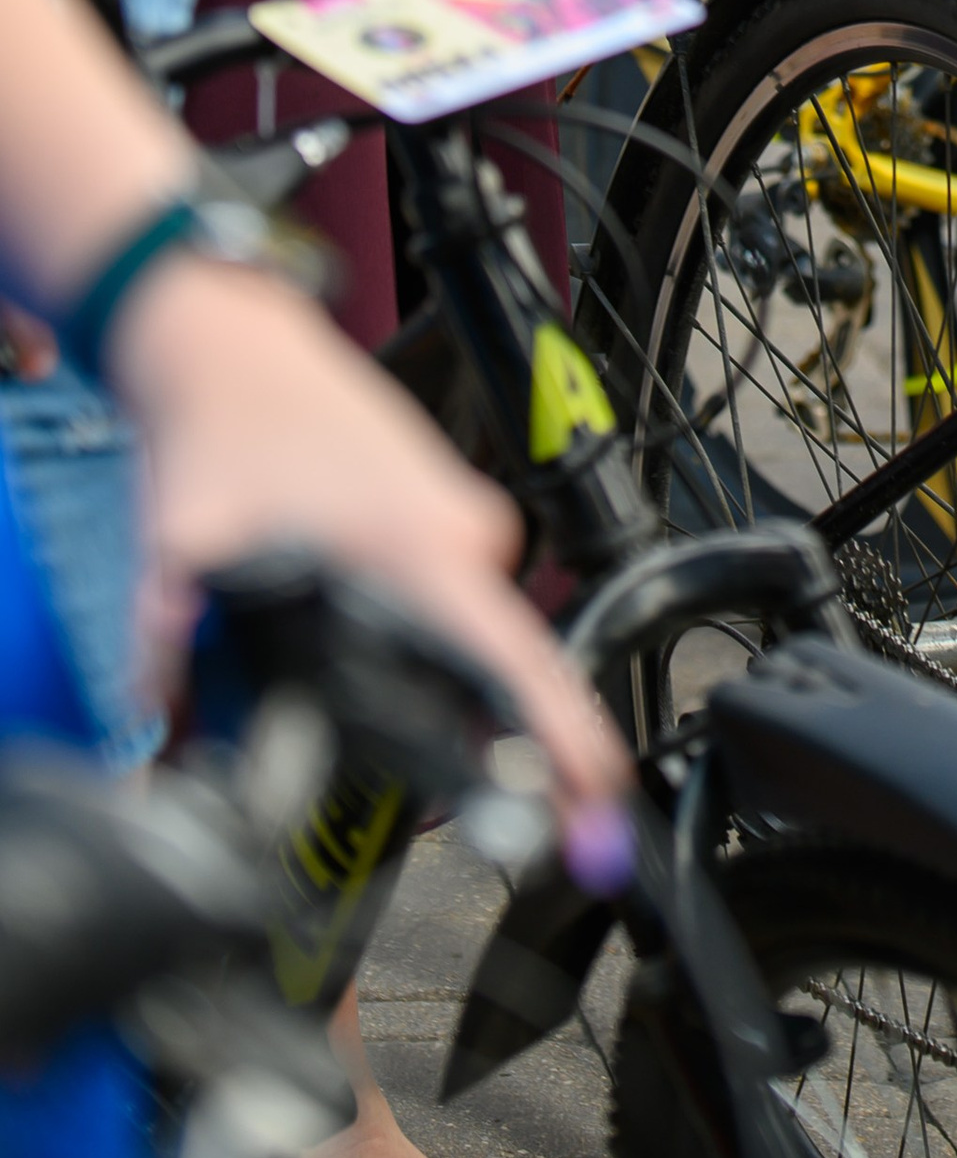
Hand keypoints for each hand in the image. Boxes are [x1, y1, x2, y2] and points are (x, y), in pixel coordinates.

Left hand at [112, 252, 627, 825]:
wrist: (229, 340)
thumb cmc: (224, 422)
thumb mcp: (179, 545)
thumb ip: (165, 651)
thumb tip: (155, 737)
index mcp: (417, 543)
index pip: (515, 659)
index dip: (566, 740)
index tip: (599, 804)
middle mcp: (461, 528)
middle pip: (506, 666)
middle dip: (498, 747)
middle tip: (471, 818)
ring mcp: (461, 516)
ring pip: (478, 638)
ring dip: (453, 696)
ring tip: (416, 750)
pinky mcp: (444, 512)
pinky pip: (463, 605)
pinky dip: (441, 650)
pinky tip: (397, 679)